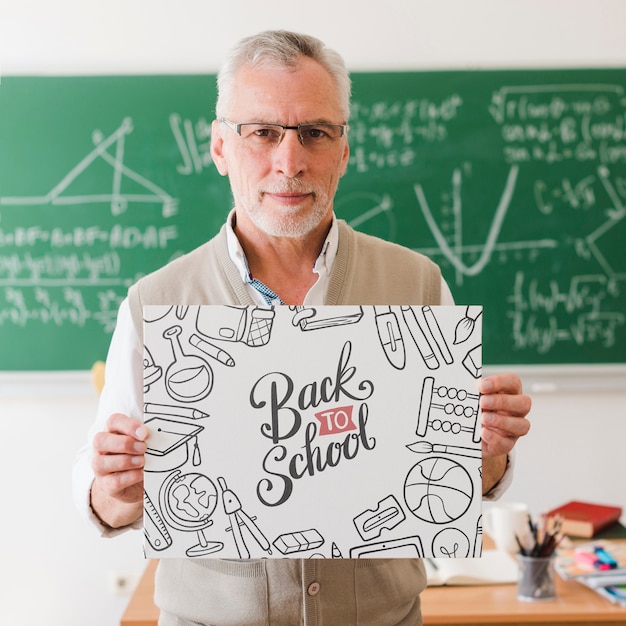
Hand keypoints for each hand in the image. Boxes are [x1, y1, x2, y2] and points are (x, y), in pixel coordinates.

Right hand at [90, 413, 147, 527]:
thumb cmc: (140, 455)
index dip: (129, 426)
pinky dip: (130, 477)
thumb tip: (161, 432)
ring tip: (142, 461)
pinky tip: (142, 473)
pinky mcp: (106, 485)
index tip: (145, 433)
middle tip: (143, 448)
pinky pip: (113, 481)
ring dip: (125, 461)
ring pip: (100, 462)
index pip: (113, 421)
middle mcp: (101, 449)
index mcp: (112, 432)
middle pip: (100, 440)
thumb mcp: (143, 442)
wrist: (135, 482)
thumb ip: (148, 436)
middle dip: (125, 444)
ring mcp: (100, 468)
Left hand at [479, 373, 530, 457]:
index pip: (513, 382)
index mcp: (509, 393)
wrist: (471, 436)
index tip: (481, 386)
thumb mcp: (474, 399)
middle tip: (482, 402)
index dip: (499, 382)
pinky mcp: (506, 444)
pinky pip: (507, 444)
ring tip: (482, 418)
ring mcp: (514, 429)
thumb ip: (473, 392)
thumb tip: (464, 385)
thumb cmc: (475, 411)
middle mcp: (516, 410)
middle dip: (502, 401)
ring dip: (502, 421)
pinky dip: (495, 438)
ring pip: (522, 425)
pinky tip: (483, 432)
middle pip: (524, 403)